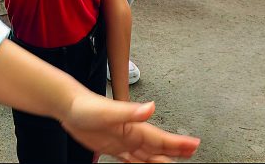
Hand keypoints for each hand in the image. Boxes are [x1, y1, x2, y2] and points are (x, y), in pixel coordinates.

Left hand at [60, 95, 199, 162]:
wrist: (69, 106)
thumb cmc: (86, 106)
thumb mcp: (108, 110)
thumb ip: (130, 111)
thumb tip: (151, 107)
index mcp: (134, 127)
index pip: (161, 139)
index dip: (179, 143)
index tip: (195, 144)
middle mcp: (132, 134)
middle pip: (158, 148)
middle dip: (176, 152)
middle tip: (192, 154)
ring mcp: (123, 141)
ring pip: (147, 155)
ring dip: (161, 160)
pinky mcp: (113, 146)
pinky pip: (131, 160)